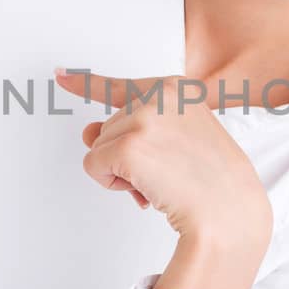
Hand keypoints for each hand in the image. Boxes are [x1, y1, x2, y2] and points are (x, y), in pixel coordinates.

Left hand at [54, 67, 273, 254]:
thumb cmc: (211, 183)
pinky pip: (93, 165)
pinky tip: (144, 189)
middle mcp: (160, 95)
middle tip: (165, 173)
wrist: (229, 212)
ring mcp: (144, 119)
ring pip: (99, 146)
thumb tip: (88, 132)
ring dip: (121, 172)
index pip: (122, 86)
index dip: (86, 84)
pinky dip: (111, 183)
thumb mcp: (175, 142)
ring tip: (160, 181)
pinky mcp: (129, 146)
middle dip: (128, 155)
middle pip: (110, 126)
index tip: (60, 75)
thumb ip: (132, 130)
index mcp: (178, 89)